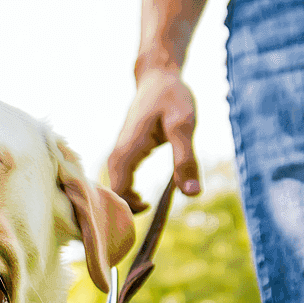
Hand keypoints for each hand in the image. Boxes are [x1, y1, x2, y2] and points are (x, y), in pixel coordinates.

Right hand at [108, 68, 200, 212]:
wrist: (158, 77)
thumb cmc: (171, 97)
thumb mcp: (184, 125)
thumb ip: (186, 159)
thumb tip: (192, 194)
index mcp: (126, 154)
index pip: (117, 197)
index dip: (127, 215)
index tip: (147, 223)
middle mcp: (115, 158)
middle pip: (112, 198)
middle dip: (125, 216)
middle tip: (149, 224)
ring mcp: (117, 157)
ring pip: (114, 192)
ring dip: (126, 206)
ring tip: (149, 212)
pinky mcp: (123, 156)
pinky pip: (119, 184)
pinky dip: (128, 196)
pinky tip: (145, 201)